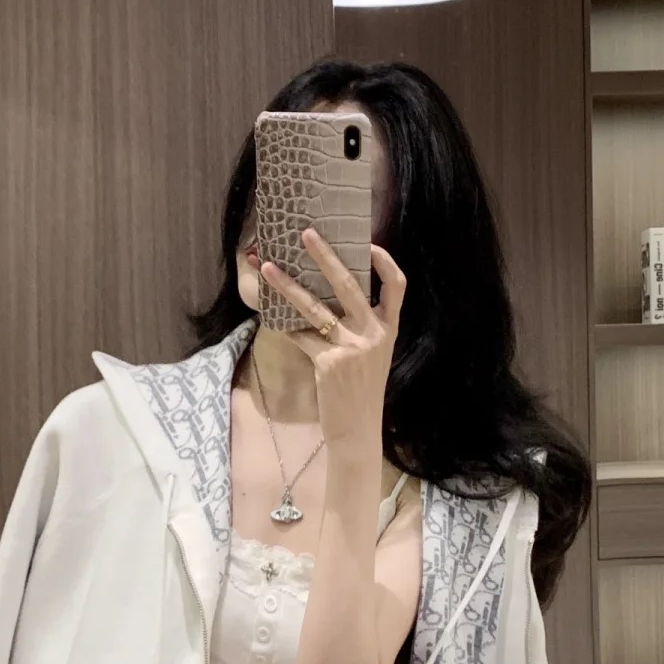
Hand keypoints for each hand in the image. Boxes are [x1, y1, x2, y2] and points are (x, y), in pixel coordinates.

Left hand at [260, 233, 405, 449]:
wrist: (357, 429)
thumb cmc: (360, 390)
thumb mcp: (372, 355)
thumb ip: (360, 327)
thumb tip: (328, 296)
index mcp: (388, 329)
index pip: (397, 286)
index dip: (385, 262)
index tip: (368, 244)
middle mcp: (374, 334)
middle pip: (349, 285)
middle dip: (325, 256)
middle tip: (306, 233)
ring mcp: (351, 347)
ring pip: (315, 307)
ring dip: (287, 284)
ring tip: (265, 266)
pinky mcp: (328, 362)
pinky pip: (300, 335)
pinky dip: (283, 324)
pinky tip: (266, 313)